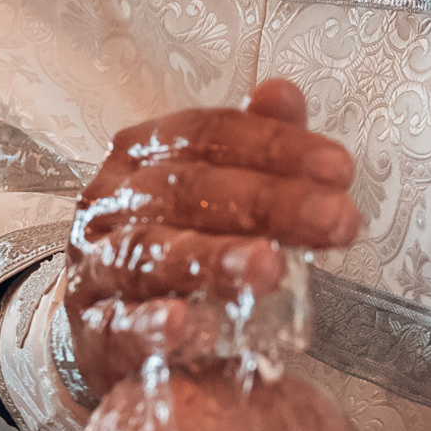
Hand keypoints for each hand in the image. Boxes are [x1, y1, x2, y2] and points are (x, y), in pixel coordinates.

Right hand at [65, 78, 359, 399]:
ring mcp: (98, 271)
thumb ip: (250, 148)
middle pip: (183, 190)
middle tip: (332, 217)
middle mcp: (112, 207)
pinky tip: (189, 324)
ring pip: (148, 254)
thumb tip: (282, 95)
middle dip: (264, 202)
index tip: (337, 168)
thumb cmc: (172, 246)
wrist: (110, 326)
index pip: (203, 135)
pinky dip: (151, 325)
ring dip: (212, 258)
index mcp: (139, 159)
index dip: (270, 145)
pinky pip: (119, 328)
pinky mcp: (94, 336)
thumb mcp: (212, 192)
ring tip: (270, 266)